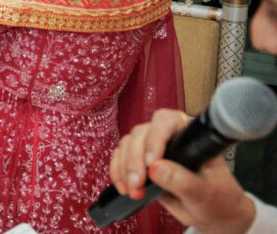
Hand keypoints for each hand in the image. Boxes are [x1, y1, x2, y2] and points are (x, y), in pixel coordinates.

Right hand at [110, 109, 255, 232]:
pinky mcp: (139, 162)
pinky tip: (124, 188)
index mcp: (189, 135)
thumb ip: (183, 180)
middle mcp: (168, 137)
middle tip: (138, 184)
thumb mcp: (205, 192)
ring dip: (125, 168)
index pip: (166, 122)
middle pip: (141, 134)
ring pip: (127, 145)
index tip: (151, 163)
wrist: (212, 213)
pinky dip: (117, 172)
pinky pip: (120, 158)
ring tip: (135, 191)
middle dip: (135, 160)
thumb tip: (156, 168)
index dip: (155, 138)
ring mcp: (151, 148)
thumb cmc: (217, 198)